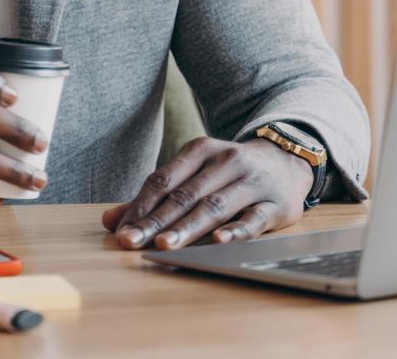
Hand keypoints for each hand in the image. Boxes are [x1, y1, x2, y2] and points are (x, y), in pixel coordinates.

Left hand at [101, 137, 313, 250]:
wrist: (287, 160)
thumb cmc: (229, 173)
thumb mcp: (195, 174)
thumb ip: (154, 197)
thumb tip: (110, 221)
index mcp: (201, 150)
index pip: (164, 179)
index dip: (141, 206)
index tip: (122, 231)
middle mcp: (226, 161)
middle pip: (185, 195)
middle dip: (156, 221)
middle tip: (131, 242)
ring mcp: (251, 182)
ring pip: (214, 206)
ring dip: (188, 228)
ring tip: (163, 245)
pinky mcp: (275, 204)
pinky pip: (253, 219)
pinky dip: (235, 231)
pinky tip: (219, 242)